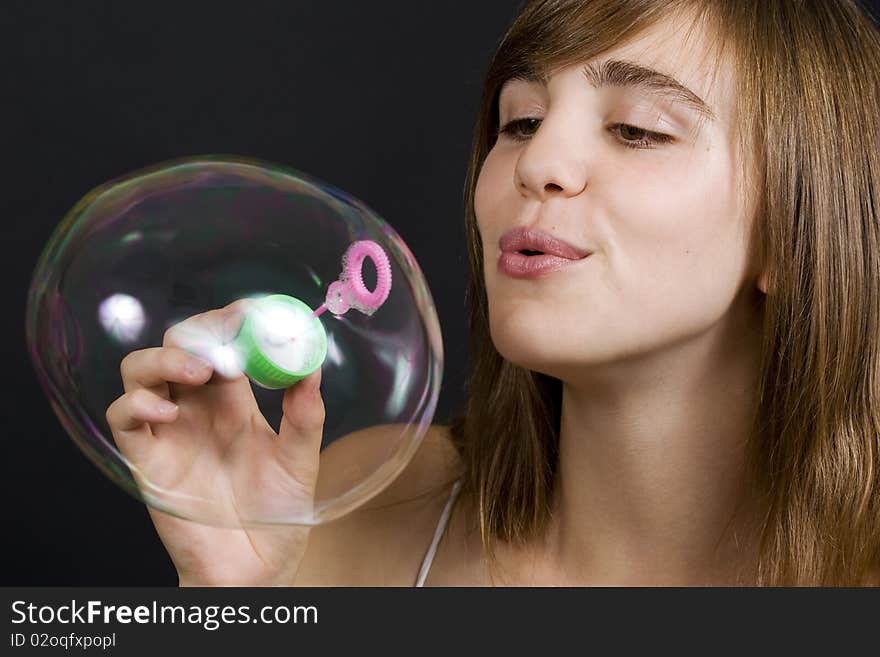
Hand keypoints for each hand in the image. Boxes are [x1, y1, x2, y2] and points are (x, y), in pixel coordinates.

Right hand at [105, 299, 324, 585]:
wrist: (256, 568)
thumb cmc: (278, 514)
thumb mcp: (301, 459)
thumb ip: (305, 413)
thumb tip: (312, 364)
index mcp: (233, 401)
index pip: (222, 344)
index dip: (232, 322)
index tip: (252, 311)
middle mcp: (197, 408)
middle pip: (178, 346)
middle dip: (197, 333)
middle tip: (224, 340)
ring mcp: (169, 431)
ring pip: (141, 371)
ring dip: (163, 359)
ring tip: (196, 371)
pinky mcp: (147, 459)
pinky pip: (124, 419)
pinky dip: (136, 403)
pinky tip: (164, 409)